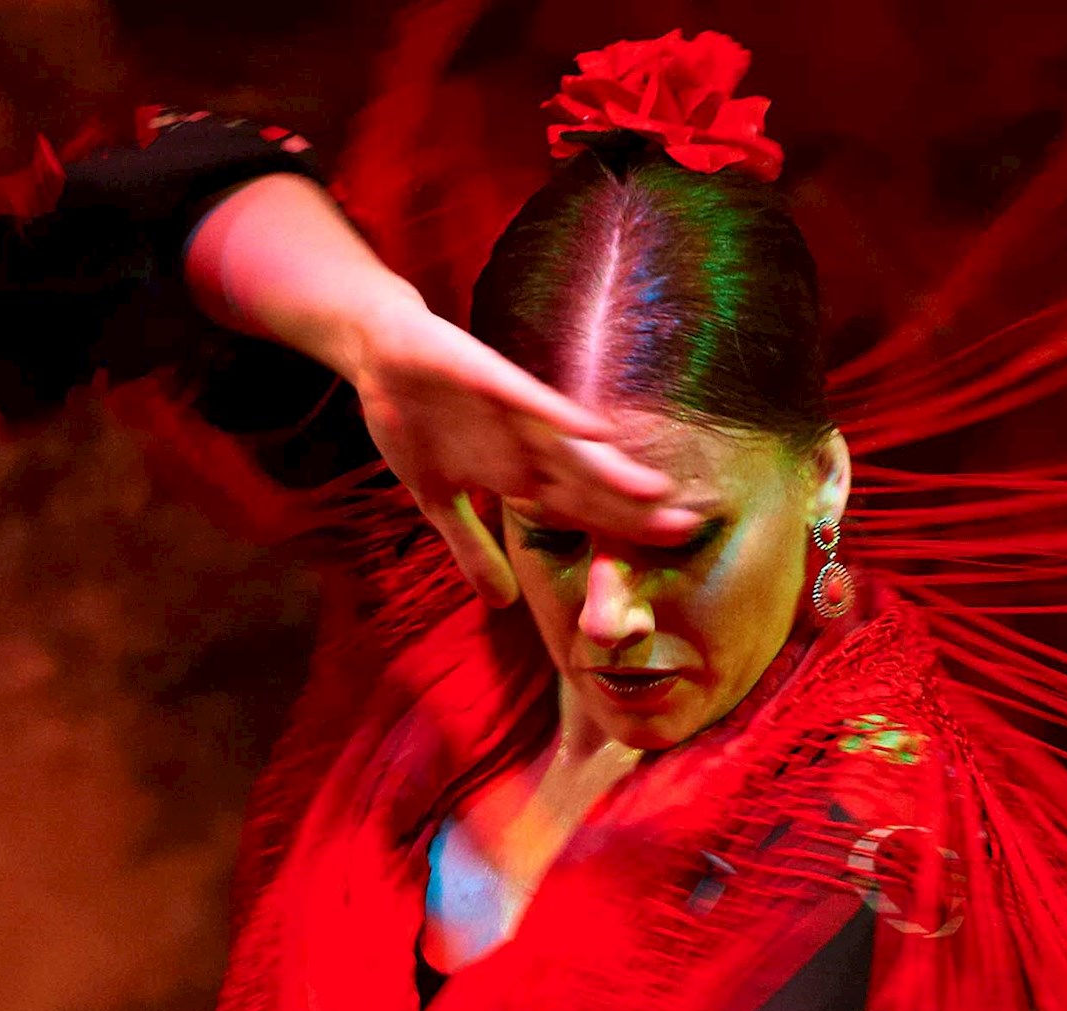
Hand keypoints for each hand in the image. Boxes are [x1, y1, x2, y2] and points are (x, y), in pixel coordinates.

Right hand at [342, 295, 697, 604]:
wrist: (379, 351)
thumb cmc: (414, 420)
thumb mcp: (435, 501)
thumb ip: (472, 549)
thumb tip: (502, 604)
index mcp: (517, 473)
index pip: (579, 507)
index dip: (621, 527)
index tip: (670, 546)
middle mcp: (525, 445)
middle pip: (586, 483)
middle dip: (631, 508)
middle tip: (687, 528)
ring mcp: (509, 412)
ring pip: (567, 446)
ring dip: (607, 469)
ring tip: (654, 491)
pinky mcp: (484, 377)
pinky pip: (525, 399)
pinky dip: (555, 416)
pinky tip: (594, 431)